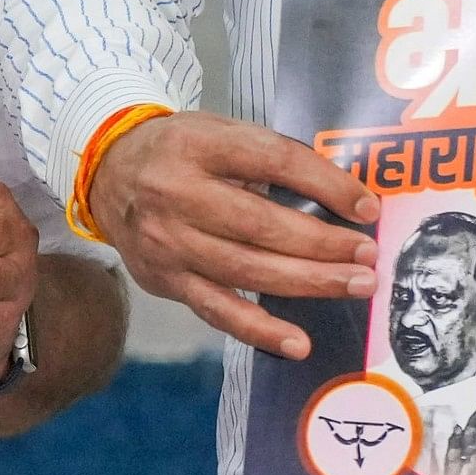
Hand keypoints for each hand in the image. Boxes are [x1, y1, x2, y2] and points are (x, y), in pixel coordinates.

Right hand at [85, 110, 376, 362]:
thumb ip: (267, 159)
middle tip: (368, 255)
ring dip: (309, 282)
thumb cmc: (179, 152)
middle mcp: (177, 194)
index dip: (325, 185)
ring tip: (354, 285)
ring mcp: (168, 242)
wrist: (107, 173)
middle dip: (324, 244)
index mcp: (197, 145)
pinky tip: (298, 342)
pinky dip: (260, 330)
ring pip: (247, 271)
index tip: (366, 207)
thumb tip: (339, 198)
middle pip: (261, 225)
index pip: (272, 162)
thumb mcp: (217, 132)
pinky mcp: (165, 280)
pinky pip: (218, 311)